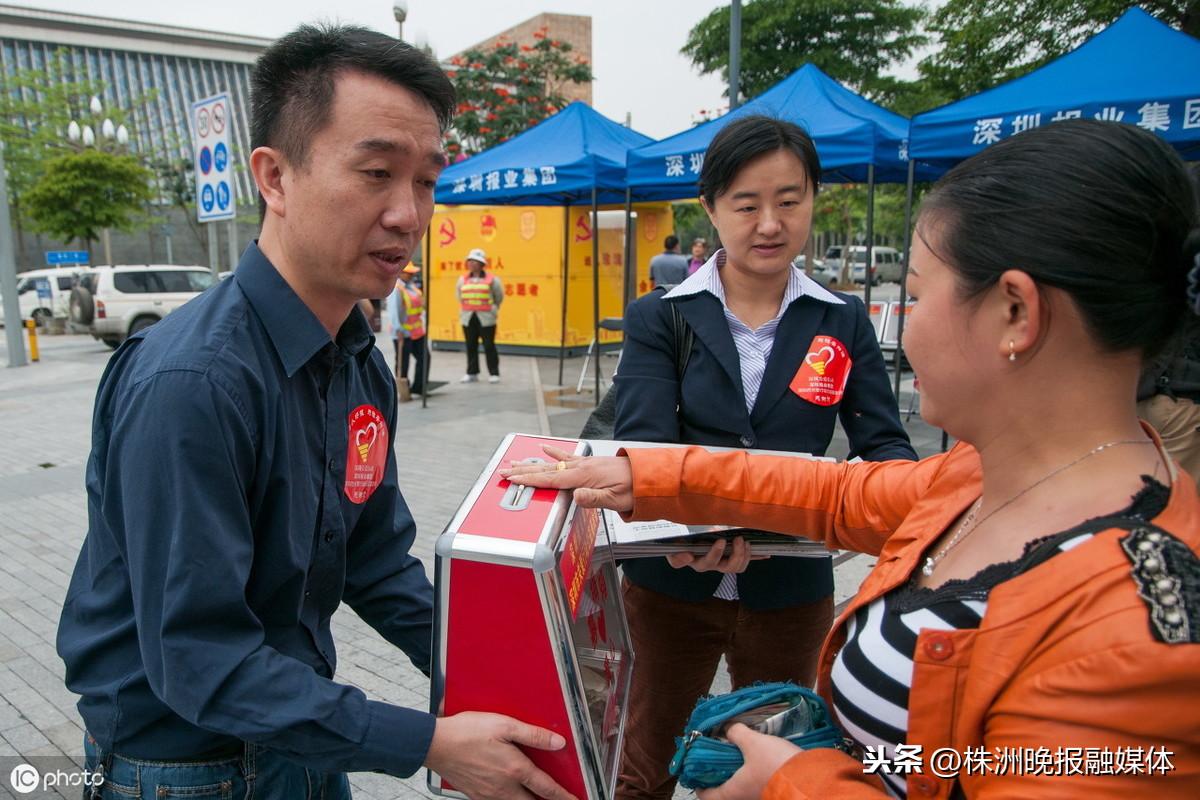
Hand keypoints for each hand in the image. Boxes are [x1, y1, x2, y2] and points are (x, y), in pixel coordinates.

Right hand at [424, 711, 577, 799]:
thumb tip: (557, 743)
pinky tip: (507, 793)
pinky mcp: (475, 795)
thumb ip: (533, 735)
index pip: (547, 789)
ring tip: (534, 797)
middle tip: (556, 799)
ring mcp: (488, 794)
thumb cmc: (467, 732)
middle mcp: (503, 787)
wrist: (436, 745)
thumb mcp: (504, 725)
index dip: (564, 796)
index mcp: (515, 770)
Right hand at [500, 446, 633, 512]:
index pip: (551, 480)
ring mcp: (585, 464)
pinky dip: (554, 453)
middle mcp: (582, 468)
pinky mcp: (591, 463)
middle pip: (546, 470)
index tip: (511, 479)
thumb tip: (576, 496)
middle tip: (503, 471)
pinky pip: (567, 457)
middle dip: (523, 471)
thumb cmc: (635, 490)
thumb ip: (594, 499)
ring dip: (533, 464)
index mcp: (584, 477)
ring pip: (553, 463)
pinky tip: (545, 449)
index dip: (529, 480)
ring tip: (516, 462)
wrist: (649, 477)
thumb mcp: (616, 500)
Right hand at [666, 536, 764, 572]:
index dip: (716, 554)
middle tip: (739, 539)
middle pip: (729, 567)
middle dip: (737, 554)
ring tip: (746, 541)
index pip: (709, 561)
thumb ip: (676, 556)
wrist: (682, 546)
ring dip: (746, 555)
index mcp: (700, 562)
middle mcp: (713, 565)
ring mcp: (723, 563)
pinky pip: (746, 561)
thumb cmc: (677, 547)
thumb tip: (687, 557)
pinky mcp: (731, 558)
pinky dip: (756, 557)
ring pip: (739, 566)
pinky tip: (767, 554)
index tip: (721, 541)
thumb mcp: (671, 551)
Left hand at [696, 723, 802, 799]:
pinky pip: (756, 786)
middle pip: (724, 792)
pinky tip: (758, 758)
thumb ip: (737, 733)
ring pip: (742, 788)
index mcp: (732, 793)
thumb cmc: (776, 765)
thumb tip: (728, 728)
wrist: (812, 780)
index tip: (697, 771)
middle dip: (721, 775)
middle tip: (720, 757)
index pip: (706, 796)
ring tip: (739, 753)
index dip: (698, 784)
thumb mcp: (753, 743)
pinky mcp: (773, 794)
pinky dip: (753, 774)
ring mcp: (759, 798)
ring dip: (739, 774)